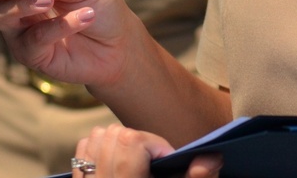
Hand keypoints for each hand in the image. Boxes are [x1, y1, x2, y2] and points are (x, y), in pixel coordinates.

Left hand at [72, 125, 222, 177]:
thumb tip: (211, 156)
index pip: (132, 141)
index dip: (154, 143)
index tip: (166, 160)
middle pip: (115, 135)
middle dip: (139, 140)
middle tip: (153, 161)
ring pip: (97, 137)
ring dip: (118, 140)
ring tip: (135, 159)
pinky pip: (84, 149)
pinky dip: (100, 146)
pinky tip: (116, 161)